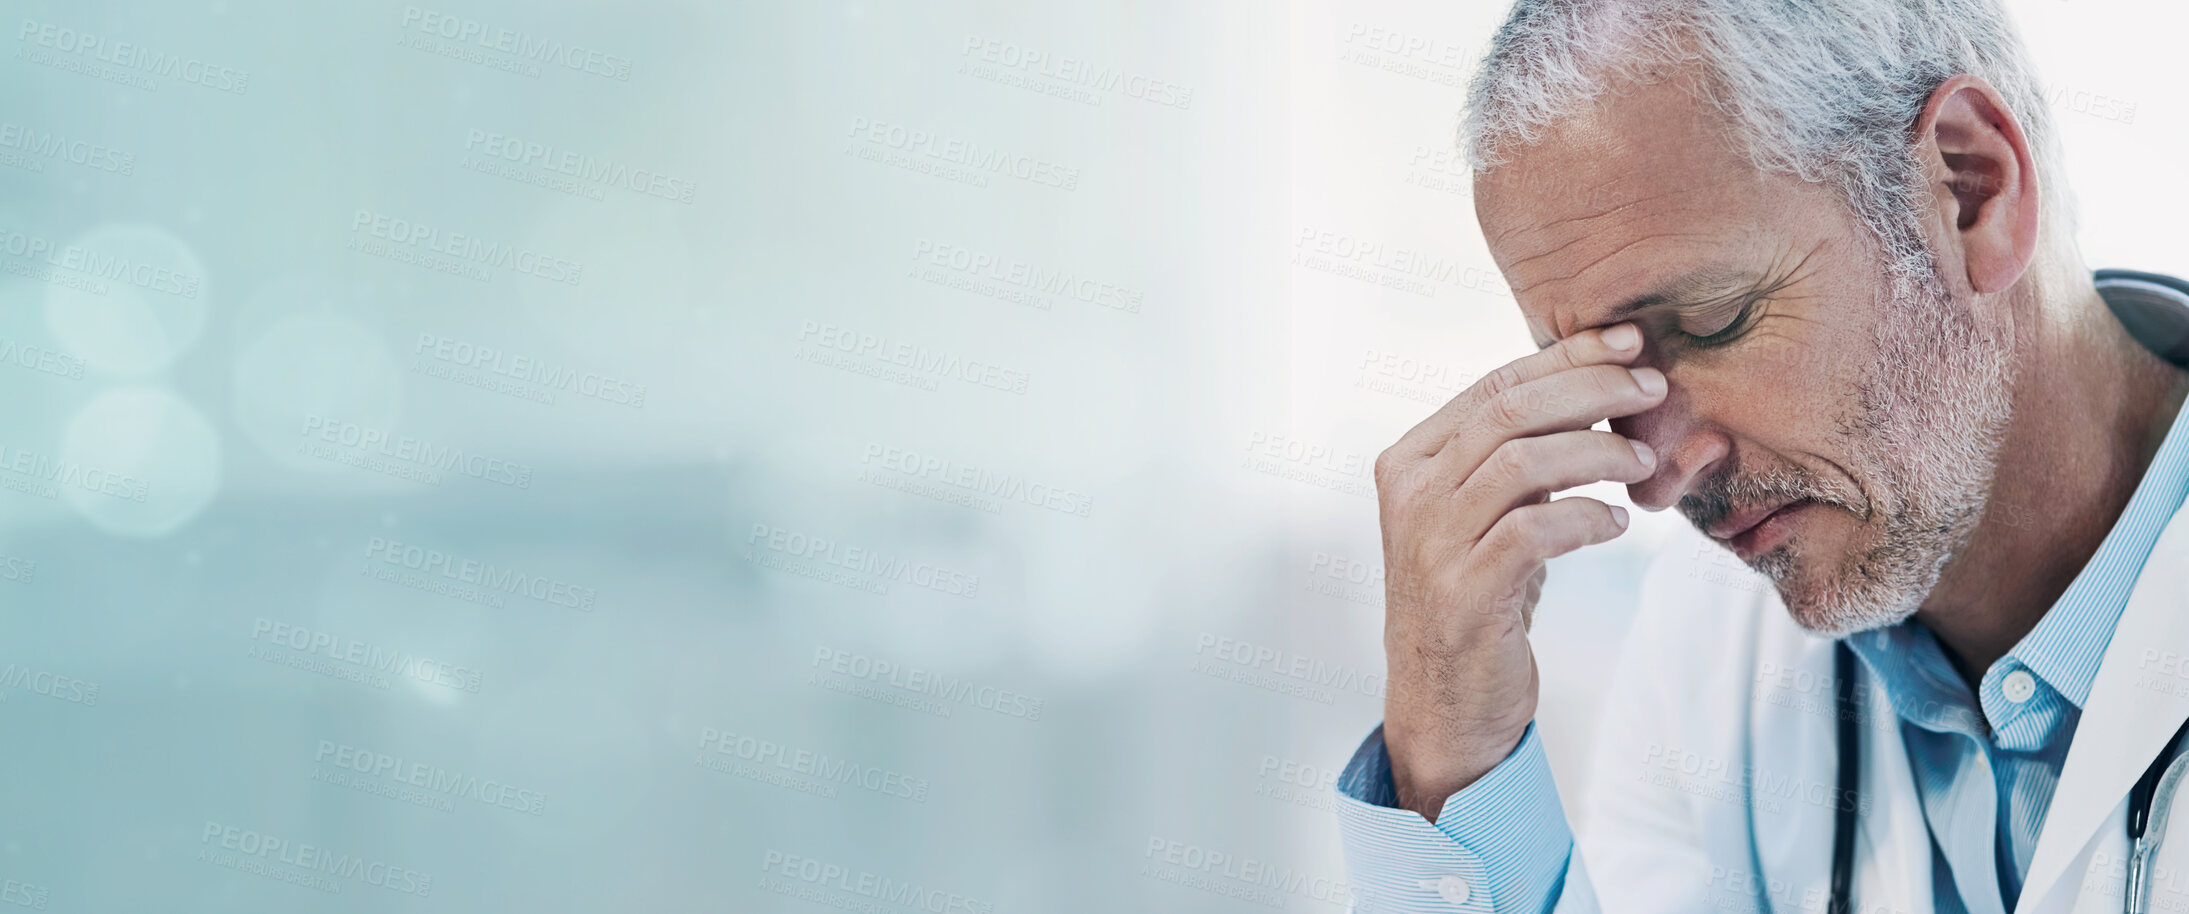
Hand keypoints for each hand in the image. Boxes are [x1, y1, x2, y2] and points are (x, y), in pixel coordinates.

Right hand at [1375, 322, 1664, 819]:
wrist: (1445, 704)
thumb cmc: (1477, 600)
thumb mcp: (1483, 516)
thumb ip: (1514, 458)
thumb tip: (1594, 389)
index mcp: (1409, 460)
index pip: (1493, 384)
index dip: (1565, 357)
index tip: (1626, 342)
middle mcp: (1409, 494)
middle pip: (1509, 411)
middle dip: (1593, 389)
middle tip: (1654, 389)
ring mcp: (1430, 543)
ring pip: (1522, 462)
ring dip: (1598, 453)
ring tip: (1644, 465)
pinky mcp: (1463, 591)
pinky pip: (1536, 530)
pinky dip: (1587, 518)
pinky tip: (1617, 525)